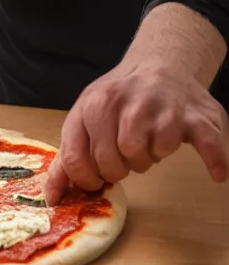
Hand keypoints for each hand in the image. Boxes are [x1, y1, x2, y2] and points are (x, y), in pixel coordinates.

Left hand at [43, 62, 228, 205]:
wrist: (157, 65)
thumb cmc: (115, 101)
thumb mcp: (82, 120)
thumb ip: (66, 160)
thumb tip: (51, 199)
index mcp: (90, 107)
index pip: (79, 162)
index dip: (87, 179)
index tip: (96, 179)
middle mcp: (123, 104)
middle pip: (114, 164)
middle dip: (120, 168)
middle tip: (127, 154)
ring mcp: (160, 107)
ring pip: (149, 158)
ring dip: (150, 158)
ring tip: (149, 141)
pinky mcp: (194, 114)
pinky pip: (206, 146)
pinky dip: (213, 161)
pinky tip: (215, 173)